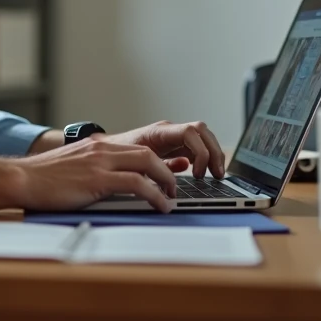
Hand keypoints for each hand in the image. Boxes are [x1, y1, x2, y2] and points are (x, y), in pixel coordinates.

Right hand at [11, 139, 177, 212]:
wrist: (20, 178)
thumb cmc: (40, 179)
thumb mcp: (72, 169)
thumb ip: (91, 171)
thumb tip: (108, 186)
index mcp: (97, 147)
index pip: (136, 149)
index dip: (157, 163)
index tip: (165, 176)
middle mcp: (101, 150)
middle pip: (148, 153)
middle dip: (166, 171)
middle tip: (172, 189)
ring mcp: (100, 163)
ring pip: (147, 163)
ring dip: (165, 182)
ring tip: (170, 198)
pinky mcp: (97, 179)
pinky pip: (137, 184)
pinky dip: (154, 195)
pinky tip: (159, 206)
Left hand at [104, 120, 225, 179]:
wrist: (103, 152)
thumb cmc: (114, 156)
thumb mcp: (131, 167)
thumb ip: (150, 175)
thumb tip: (169, 188)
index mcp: (158, 133)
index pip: (189, 132)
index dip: (200, 152)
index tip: (197, 174)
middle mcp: (168, 132)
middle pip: (202, 132)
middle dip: (214, 152)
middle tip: (216, 174)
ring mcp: (172, 138)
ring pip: (202, 138)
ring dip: (212, 155)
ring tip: (215, 174)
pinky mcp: (173, 147)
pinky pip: (195, 148)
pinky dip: (203, 159)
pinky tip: (203, 173)